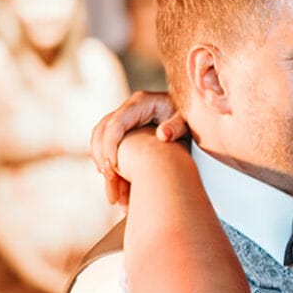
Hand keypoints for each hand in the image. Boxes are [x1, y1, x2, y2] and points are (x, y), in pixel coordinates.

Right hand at [90, 91, 186, 205]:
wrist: (192, 114)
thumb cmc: (190, 116)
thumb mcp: (187, 120)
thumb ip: (177, 126)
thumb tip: (163, 135)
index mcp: (140, 103)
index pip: (116, 123)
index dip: (110, 144)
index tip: (112, 166)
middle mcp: (128, 110)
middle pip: (102, 131)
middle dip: (101, 156)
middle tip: (108, 179)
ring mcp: (125, 121)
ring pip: (101, 141)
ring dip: (103, 165)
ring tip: (112, 188)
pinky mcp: (126, 133)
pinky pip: (110, 149)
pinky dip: (111, 168)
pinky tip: (116, 187)